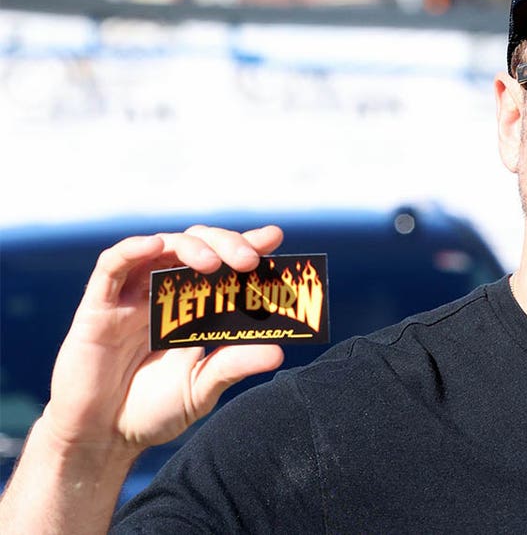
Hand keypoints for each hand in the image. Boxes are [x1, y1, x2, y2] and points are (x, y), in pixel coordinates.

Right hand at [39, 225, 286, 455]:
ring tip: (215, 263)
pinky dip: (132, 250)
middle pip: (196, 247)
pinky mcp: (98, 308)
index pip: (224, 264)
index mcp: (194, 308)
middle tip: (250, 260)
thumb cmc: (151, 411)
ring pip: (160, 248)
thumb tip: (279, 352)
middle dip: (226, 245)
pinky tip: (154, 245)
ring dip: (190, 247)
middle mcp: (164, 295)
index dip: (247, 246)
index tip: (275, 238)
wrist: (101, 439)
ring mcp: (131, 298)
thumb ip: (233, 366)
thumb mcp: (201, 389)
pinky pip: (111, 267)